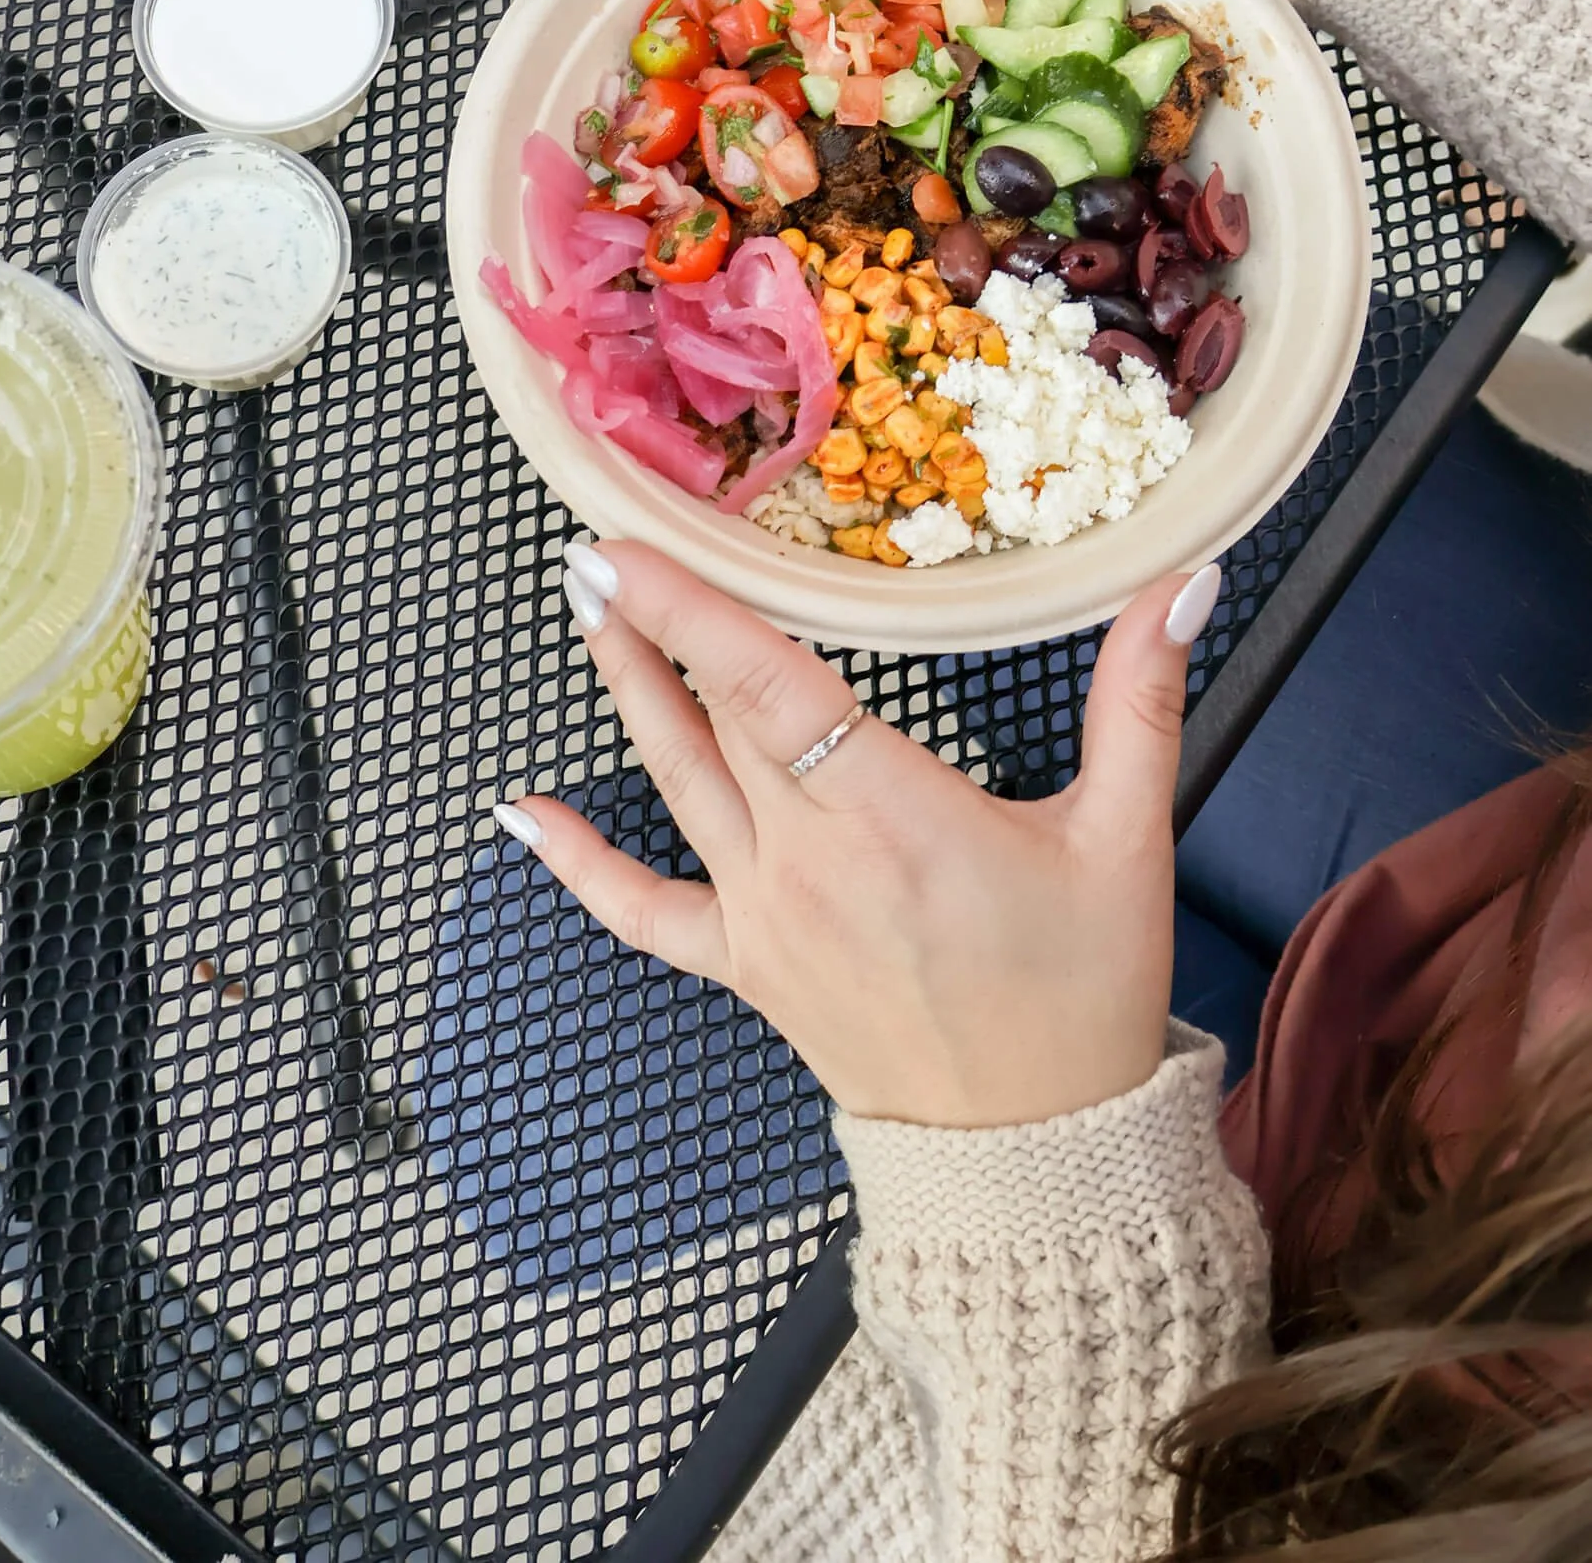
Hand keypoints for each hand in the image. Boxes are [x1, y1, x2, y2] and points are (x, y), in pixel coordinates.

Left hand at [493, 543, 1220, 1130]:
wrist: (1038, 1159)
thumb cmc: (1082, 999)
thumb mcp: (1127, 838)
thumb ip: (1140, 699)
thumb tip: (1179, 586)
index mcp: (891, 816)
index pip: (767, 686)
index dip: (688, 609)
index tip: (626, 545)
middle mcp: (808, 860)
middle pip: (709, 718)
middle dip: (647, 622)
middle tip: (598, 540)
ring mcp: (765, 916)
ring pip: (673, 784)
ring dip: (624, 694)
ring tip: (584, 611)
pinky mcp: (747, 966)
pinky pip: (642, 912)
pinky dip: (575, 865)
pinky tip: (520, 815)